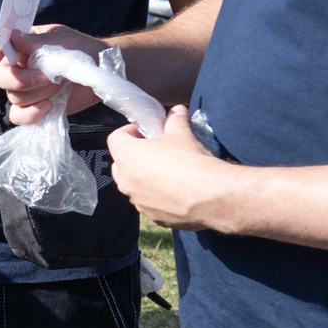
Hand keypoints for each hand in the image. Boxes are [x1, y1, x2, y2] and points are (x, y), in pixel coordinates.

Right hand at [0, 20, 101, 124]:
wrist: (101, 71)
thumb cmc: (83, 49)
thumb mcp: (61, 41)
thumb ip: (36, 42)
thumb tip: (12, 36)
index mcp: (23, 44)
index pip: (0, 44)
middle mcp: (19, 66)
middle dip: (19, 79)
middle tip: (44, 77)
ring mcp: (26, 88)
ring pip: (13, 97)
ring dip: (38, 94)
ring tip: (60, 85)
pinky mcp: (34, 106)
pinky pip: (18, 116)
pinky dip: (31, 114)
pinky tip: (49, 106)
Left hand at [104, 106, 230, 228]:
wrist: (211, 196)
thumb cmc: (190, 161)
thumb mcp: (182, 133)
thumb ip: (175, 120)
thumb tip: (177, 110)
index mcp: (127, 156)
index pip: (116, 138)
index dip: (129, 131)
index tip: (144, 130)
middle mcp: (126, 181)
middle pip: (121, 163)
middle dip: (134, 155)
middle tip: (155, 150)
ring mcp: (137, 201)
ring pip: (134, 185)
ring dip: (144, 178)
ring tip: (167, 172)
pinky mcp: (153, 217)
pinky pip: (149, 202)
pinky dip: (156, 196)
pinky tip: (176, 191)